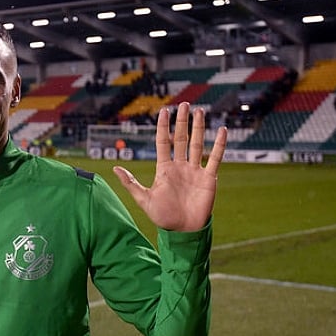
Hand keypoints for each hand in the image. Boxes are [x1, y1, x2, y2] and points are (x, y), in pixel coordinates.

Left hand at [113, 102, 226, 231]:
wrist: (183, 231)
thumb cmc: (163, 216)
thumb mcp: (144, 199)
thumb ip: (131, 183)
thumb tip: (114, 168)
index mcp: (164, 168)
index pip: (164, 142)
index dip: (164, 126)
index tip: (164, 111)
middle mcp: (180, 166)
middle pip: (181, 138)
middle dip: (182, 121)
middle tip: (184, 104)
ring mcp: (195, 170)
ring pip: (198, 144)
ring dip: (199, 128)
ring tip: (200, 111)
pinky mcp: (208, 178)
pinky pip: (215, 158)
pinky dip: (219, 145)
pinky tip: (221, 130)